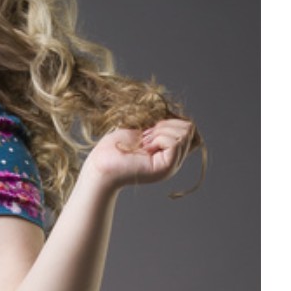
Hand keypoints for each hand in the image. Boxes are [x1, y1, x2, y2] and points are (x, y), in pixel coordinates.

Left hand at [83, 118, 197, 190]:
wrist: (101, 164)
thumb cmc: (116, 147)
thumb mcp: (146, 131)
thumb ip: (165, 128)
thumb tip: (188, 123)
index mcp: (170, 152)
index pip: (189, 128)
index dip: (170, 122)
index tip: (148, 132)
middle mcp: (174, 160)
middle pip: (189, 128)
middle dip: (164, 126)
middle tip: (145, 139)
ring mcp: (172, 166)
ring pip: (184, 133)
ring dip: (160, 132)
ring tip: (143, 144)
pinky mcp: (166, 167)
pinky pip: (175, 142)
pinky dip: (158, 138)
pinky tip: (145, 148)